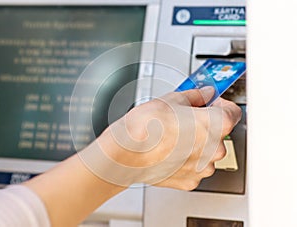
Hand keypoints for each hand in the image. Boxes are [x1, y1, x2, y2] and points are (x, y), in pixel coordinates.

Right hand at [93, 87, 241, 188]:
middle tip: (187, 118)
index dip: (221, 104)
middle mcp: (214, 149)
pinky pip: (195, 166)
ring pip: (207, 152)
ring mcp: (202, 168)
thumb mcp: (172, 99)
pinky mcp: (190, 180)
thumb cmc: (146, 127)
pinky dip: (187, 159)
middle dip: (206, 124)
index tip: (213, 103)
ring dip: (198, 143)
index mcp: (215, 125)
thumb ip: (196, 95)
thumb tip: (205, 94)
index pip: (233, 111)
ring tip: (176, 136)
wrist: (126, 153)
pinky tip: (171, 151)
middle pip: (219, 133)